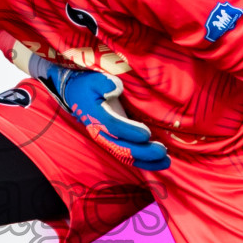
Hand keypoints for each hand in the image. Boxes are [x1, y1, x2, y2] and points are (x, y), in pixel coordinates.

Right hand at [28, 54, 169, 171]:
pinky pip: (128, 157)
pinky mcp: (115, 143)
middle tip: (162, 150)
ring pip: (126, 156)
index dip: (129, 131)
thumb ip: (104, 82)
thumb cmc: (89, 86)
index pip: (113, 126)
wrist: (77, 96)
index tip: (146, 133)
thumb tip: (115, 88)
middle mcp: (101, 132)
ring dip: (146, 161)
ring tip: (166, 161)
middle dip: (142, 151)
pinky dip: (144, 162)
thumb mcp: (94, 78)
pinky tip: (160, 163)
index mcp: (96, 116)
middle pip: (121, 147)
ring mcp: (108, 140)